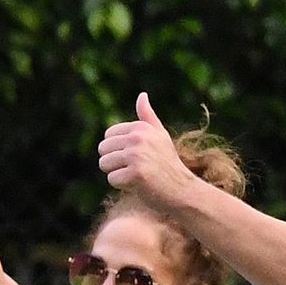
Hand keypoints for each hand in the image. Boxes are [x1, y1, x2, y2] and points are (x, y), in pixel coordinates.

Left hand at [96, 92, 198, 211]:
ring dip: (117, 174)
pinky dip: (122, 186)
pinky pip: (112, 179)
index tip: (136, 157)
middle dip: (114, 163)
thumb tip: (142, 95)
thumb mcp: (160, 136)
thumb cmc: (168, 164)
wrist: (182, 190)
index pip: (108, 136)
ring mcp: (137, 155)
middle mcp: (138, 138)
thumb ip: (148, 117)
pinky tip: (139, 185)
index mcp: (141, 127)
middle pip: (103, 150)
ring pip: (104, 164)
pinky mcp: (136, 173)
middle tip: (135, 168)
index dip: (117, 150)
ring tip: (136, 176)